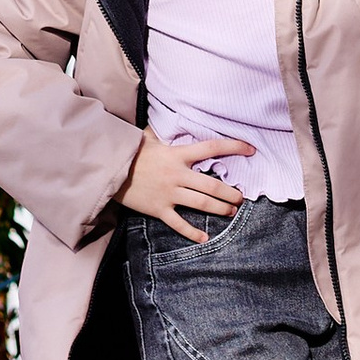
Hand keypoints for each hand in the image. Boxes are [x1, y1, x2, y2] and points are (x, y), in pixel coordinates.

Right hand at [123, 130, 251, 231]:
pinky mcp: (158, 208)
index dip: (234, 147)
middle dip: (230, 192)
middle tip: (240, 197)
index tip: (251, 149)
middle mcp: (177, 175)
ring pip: (201, 203)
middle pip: (211, 184)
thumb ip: (167, 135)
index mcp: (178, 155)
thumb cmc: (131, 153)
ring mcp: (168, 193)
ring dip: (219, 208)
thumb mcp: (151, 139)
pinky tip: (204, 238)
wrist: (108, 170)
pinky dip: (192, 232)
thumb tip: (173, 121)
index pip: (212, 147)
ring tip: (231, 211)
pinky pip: (178, 223)